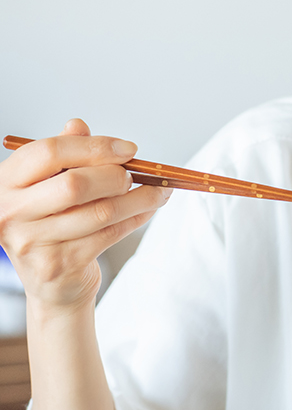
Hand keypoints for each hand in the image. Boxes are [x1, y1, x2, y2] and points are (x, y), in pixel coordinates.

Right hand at [0, 119, 171, 312]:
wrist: (52, 283)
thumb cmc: (52, 223)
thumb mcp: (49, 185)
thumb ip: (64, 154)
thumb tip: (77, 125)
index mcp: (6, 183)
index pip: (48, 152)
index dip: (94, 147)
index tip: (128, 149)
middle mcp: (11, 213)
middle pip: (75, 183)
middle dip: (117, 176)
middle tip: (137, 174)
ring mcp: (33, 243)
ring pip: (101, 212)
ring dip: (140, 198)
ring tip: (159, 191)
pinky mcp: (61, 265)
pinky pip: (111, 234)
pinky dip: (137, 218)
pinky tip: (148, 209)